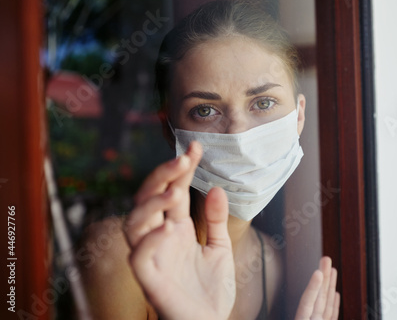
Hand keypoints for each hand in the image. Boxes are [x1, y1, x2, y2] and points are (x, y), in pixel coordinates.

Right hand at [123, 141, 235, 319]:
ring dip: (152, 203)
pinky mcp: (149, 278)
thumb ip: (217, 220)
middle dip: (162, 175)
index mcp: (175, 228)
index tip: (195, 147)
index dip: (182, 168)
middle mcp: (159, 238)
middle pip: (148, 198)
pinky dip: (150, 239)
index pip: (174, 191)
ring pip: (134, 222)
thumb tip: (217, 188)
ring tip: (176, 190)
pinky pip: (138, 255)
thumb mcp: (220, 248)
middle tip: (183, 158)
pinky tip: (169, 226)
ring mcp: (152, 256)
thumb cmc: (210, 290)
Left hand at [294, 256, 340, 319]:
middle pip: (318, 296)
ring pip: (325, 302)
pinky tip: (336, 294)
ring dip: (330, 285)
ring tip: (332, 269)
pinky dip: (334, 304)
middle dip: (324, 276)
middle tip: (325, 259)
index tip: (318, 272)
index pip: (307, 301)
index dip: (313, 286)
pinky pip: (330, 314)